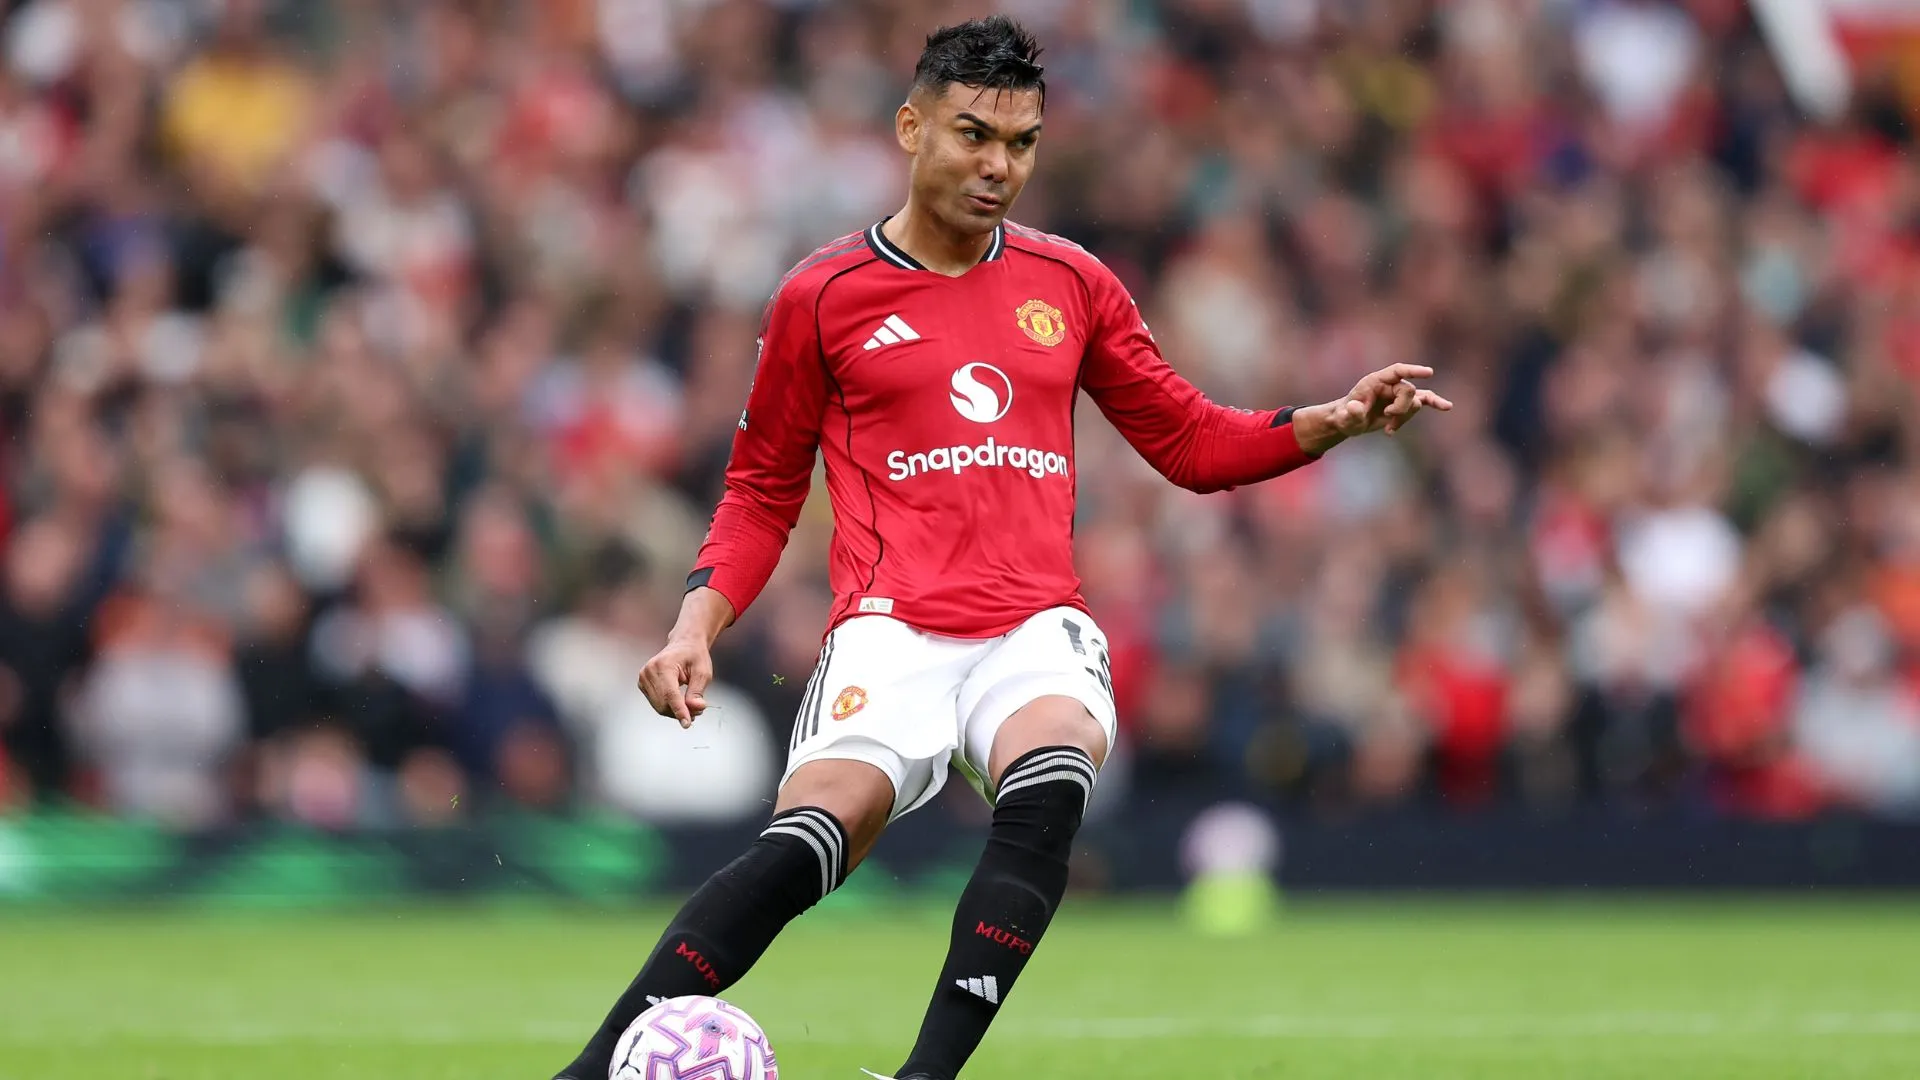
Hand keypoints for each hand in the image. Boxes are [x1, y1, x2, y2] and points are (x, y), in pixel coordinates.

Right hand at [637, 635, 714, 728]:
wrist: (684, 644)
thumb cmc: (694, 655)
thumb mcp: (703, 672)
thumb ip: (697, 692)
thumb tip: (695, 708)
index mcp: (663, 665)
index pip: (670, 694)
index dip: (679, 711)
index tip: (687, 723)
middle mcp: (649, 671)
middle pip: (663, 704)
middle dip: (681, 711)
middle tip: (697, 710)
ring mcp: (643, 678)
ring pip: (659, 707)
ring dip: (675, 711)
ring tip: (690, 704)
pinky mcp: (642, 684)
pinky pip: (656, 703)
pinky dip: (669, 707)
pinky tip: (679, 701)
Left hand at [1294, 363, 1452, 453]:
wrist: (1350, 422)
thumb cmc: (1345, 417)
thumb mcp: (1345, 418)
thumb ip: (1350, 413)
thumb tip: (1353, 407)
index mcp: (1375, 381)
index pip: (1397, 371)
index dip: (1413, 371)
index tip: (1429, 373)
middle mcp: (1390, 384)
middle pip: (1408, 391)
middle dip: (1402, 408)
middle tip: (1387, 417)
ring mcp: (1398, 394)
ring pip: (1416, 402)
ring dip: (1405, 418)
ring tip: (1389, 430)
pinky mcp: (1404, 404)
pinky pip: (1424, 401)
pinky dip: (1435, 404)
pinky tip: (1447, 407)